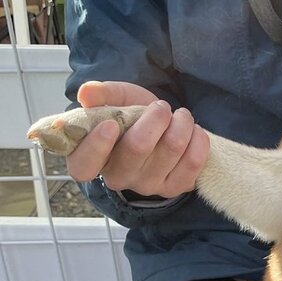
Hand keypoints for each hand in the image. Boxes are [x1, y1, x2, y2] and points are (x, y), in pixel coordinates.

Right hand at [67, 81, 209, 198]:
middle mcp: (117, 177)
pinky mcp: (174, 188)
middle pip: (137, 147)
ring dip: (182, 122)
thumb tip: (87, 92)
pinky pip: (193, 161)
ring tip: (180, 115)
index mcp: (90, 158)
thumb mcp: (116, 100)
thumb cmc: (133, 117)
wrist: (164, 132)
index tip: (110, 124)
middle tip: (161, 107)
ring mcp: (146, 186)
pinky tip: (192, 131)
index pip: (83, 165)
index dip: (96, 146)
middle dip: (155, 117)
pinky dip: (198, 138)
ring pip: (172, 148)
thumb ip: (102, 94)